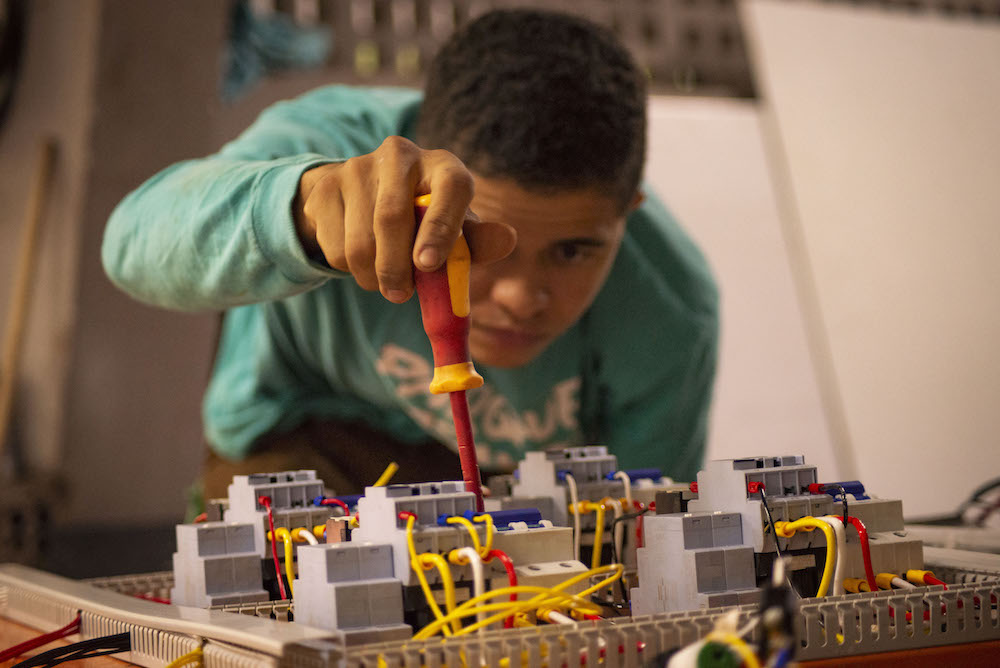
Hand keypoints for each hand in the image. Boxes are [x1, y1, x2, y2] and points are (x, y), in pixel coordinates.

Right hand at [294, 136, 515, 302]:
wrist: (362, 197)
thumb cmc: (423, 222)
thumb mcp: (453, 232)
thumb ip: (477, 242)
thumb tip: (508, 239)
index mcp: (443, 166)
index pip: (450, 188)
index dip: (442, 228)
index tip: (428, 265)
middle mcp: (401, 155)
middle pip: (391, 219)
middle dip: (396, 268)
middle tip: (399, 296)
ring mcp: (358, 167)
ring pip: (360, 241)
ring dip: (372, 276)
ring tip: (384, 279)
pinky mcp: (327, 186)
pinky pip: (335, 244)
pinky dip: (348, 267)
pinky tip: (360, 258)